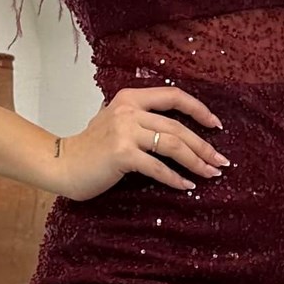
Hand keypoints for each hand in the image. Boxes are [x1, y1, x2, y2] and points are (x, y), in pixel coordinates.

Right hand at [53, 87, 230, 201]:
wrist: (62, 164)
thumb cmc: (90, 148)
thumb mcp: (115, 121)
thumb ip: (140, 118)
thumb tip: (177, 131)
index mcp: (131, 98)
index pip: (173, 96)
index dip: (199, 109)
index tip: (216, 125)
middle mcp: (129, 111)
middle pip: (178, 127)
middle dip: (204, 146)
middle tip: (221, 161)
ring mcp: (125, 132)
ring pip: (173, 145)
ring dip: (196, 162)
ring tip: (211, 174)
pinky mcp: (122, 154)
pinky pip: (157, 167)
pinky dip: (175, 178)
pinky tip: (186, 186)